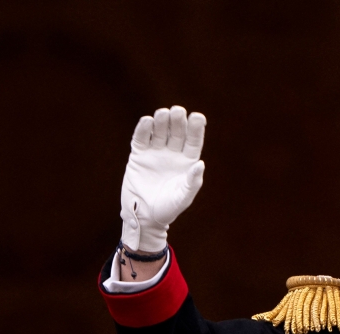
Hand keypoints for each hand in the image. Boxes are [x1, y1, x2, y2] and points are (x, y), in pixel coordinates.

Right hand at [119, 106, 205, 251]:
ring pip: (159, 131)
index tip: (198, 117)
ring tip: (163, 114)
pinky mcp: (139, 155)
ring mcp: (155, 153)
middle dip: (178, 121)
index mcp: (187, 161)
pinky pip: (141, 139)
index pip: (193, 141)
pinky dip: (143, 129)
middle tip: (178, 111)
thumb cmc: (168, 208)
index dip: (196, 128)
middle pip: (176, 132)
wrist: (145, 216)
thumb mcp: (183, 197)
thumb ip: (192, 181)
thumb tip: (200, 164)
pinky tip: (147, 121)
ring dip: (161, 121)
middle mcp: (172, 153)